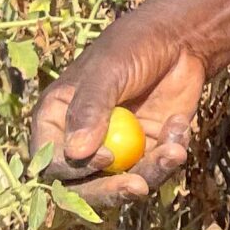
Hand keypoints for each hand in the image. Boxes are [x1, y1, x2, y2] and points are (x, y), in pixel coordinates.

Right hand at [29, 8, 204, 210]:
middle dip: (110, 190)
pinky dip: (170, 156)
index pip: (50, 161)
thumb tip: (75, 153)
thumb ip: (90, 108)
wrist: (179, 40)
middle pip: (82, 186)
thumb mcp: (108, 71)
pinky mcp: (145, 153)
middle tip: (138, 187)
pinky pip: (153, 171)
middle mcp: (80, 140)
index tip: (106, 157)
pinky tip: (180, 125)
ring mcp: (113, 149)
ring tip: (174, 151)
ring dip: (150, 174)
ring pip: (121, 185)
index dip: (73, 169)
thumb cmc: (134, 46)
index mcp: (56, 119)